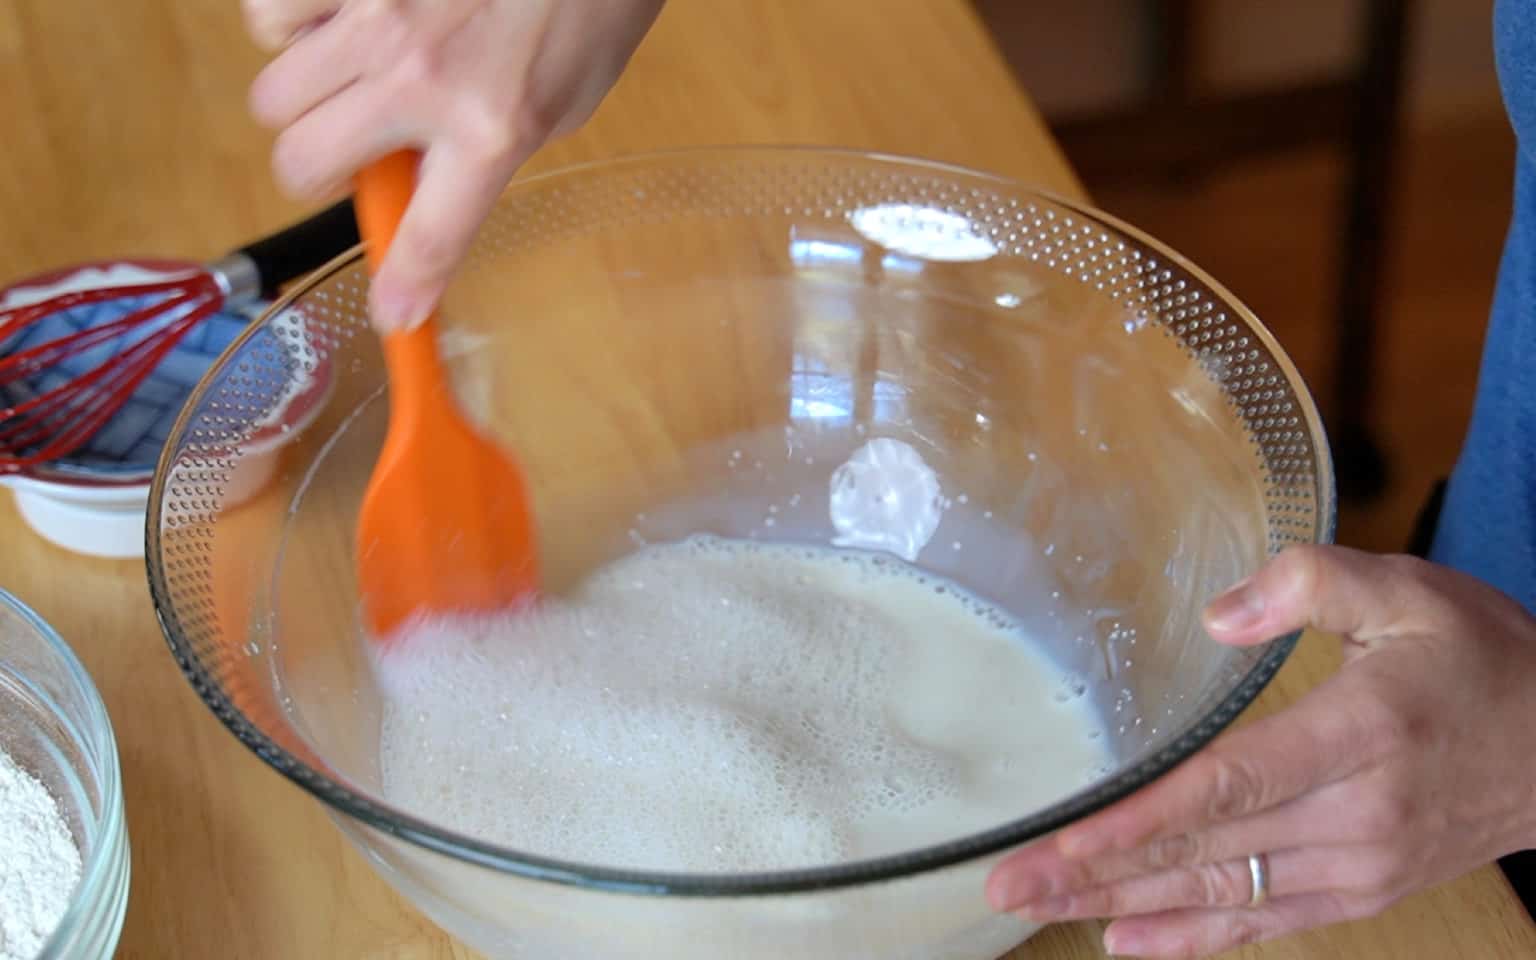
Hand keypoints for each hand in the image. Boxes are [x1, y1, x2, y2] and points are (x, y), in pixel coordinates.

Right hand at [241, 0, 665, 330]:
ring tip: (352, 73)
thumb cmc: (589, 4)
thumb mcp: (564, 101)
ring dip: (305, 96)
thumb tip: (426, 182)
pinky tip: (339, 21)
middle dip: (320, 168)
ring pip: (274, 92)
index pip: (428, 237)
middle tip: (354, 149)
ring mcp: (375, 12)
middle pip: (302, 163)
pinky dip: (293, 26)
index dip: (404, 288)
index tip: (392, 314)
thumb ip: (489, 150)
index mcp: (491, 127)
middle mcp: (421, 77)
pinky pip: (270, 15)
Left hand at [985, 545, 1535, 957]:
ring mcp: (1360, 865)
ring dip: (1126, 905)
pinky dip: (1196, 938)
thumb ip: (1310, 584)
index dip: (1137, 820)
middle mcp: (1356, 815)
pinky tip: (1129, 942)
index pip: (1228, 786)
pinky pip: (1267, 922)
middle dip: (1097, 872)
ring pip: (1223, 893)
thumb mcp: (1409, 592)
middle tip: (1009, 887)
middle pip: (1205, 850)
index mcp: (1360, 734)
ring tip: (1042, 912)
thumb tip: (1217, 614)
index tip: (1059, 841)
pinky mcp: (1364, 890)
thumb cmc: (1484, 661)